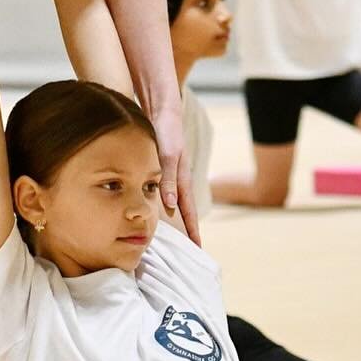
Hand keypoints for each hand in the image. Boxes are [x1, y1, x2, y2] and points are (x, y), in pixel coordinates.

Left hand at [152, 110, 200, 244]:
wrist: (163, 110)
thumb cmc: (166, 132)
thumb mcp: (168, 156)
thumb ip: (168, 179)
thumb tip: (171, 206)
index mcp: (182, 179)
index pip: (189, 211)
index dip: (193, 230)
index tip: (198, 248)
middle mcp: (179, 179)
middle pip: (185, 210)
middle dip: (189, 229)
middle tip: (190, 249)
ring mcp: (172, 173)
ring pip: (176, 202)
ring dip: (177, 219)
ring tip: (177, 236)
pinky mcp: (164, 167)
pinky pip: (166, 191)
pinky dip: (166, 204)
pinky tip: (162, 209)